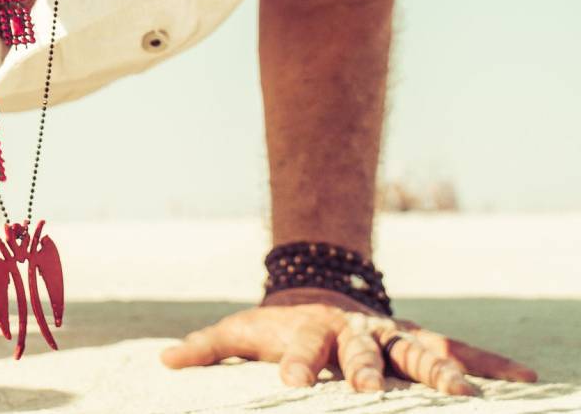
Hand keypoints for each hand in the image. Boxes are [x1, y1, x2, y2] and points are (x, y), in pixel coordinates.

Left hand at [160, 288, 538, 394]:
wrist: (318, 293)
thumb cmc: (275, 328)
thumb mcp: (238, 333)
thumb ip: (204, 348)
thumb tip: (164, 362)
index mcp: (309, 332)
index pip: (301, 348)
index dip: (295, 364)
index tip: (290, 384)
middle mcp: (356, 333)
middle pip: (363, 351)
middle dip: (368, 371)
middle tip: (371, 393)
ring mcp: (392, 337)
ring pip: (419, 353)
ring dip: (439, 373)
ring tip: (461, 396)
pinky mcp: (422, 344)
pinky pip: (462, 354)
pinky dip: (492, 365)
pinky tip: (526, 379)